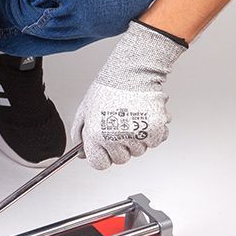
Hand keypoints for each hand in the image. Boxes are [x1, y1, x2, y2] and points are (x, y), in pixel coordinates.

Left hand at [72, 21, 186, 169]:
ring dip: (138, 139)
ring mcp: (134, 135)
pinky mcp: (154, 129)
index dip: (104, 156)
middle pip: (121, 159)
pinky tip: (146, 117)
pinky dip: (154, 132)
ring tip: (133, 117)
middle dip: (122, 146)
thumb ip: (79, 134)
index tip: (107, 149)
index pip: (99, 164)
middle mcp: (113, 137)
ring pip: (139, 151)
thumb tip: (81, 154)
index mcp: (94, 135)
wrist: (132, 71)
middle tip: (122, 126)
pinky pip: (155, 142)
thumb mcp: (85, 110)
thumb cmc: (108, 88)